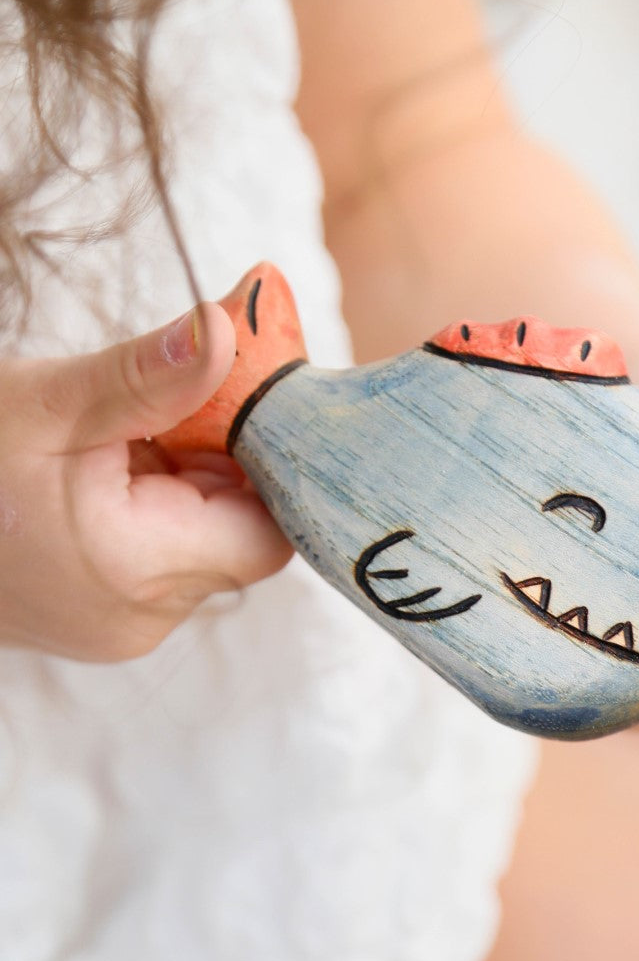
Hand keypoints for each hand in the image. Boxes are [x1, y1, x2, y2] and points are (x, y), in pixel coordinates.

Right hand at [0, 305, 291, 660]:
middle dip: (214, 466)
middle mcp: (142, 619)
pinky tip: (93, 481)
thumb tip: (227, 330)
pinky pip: (160, 562)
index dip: (266, 466)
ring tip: (109, 449)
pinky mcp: (102, 626)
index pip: (269, 531)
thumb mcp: (47, 404)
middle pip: (237, 535)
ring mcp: (121, 631)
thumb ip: (146, 376)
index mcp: (137, 568)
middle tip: (157, 415)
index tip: (235, 404)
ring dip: (178, 487)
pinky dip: (147, 514)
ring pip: (199, 545)